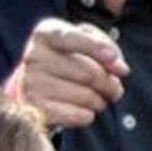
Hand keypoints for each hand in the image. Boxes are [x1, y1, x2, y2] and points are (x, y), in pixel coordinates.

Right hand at [4, 18, 129, 128]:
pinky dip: (88, 115)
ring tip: (97, 99)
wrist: (35, 85)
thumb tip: (120, 68)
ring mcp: (31, 84)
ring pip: (87, 97)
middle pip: (89, 73)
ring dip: (101, 101)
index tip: (113, 57)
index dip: (93, 46)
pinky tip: (83, 110)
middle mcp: (33, 57)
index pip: (70, 38)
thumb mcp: (83, 40)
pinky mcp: (36, 110)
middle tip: (116, 88)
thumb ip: (105, 45)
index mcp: (45, 34)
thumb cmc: (67, 58)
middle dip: (110, 83)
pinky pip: (78, 116)